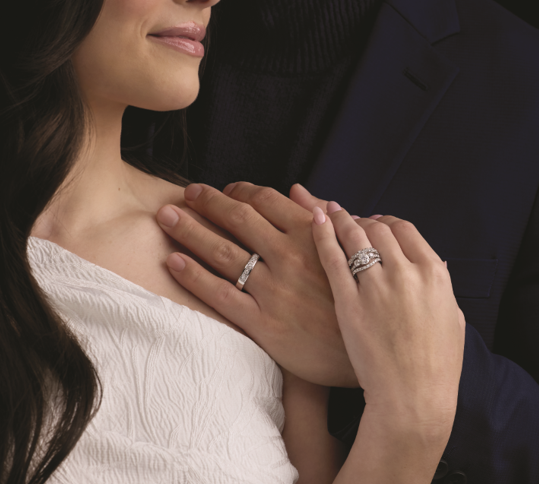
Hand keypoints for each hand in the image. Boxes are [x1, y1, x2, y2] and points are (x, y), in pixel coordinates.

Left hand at [157, 182, 357, 386]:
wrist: (368, 353)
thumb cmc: (360, 299)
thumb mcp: (352, 252)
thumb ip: (324, 220)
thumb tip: (296, 191)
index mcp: (314, 236)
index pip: (267, 200)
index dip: (240, 190)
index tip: (225, 189)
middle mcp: (290, 257)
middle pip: (239, 219)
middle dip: (208, 202)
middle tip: (187, 193)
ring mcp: (275, 290)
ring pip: (223, 253)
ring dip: (190, 231)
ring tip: (166, 218)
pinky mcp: (264, 323)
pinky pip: (221, 295)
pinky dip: (194, 277)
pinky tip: (175, 262)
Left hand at [312, 201, 464, 439]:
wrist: (414, 397)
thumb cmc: (437, 367)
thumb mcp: (453, 319)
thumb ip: (443, 288)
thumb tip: (439, 266)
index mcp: (435, 274)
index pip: (406, 230)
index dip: (388, 222)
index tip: (377, 222)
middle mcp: (407, 273)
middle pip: (379, 228)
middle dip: (362, 219)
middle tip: (348, 218)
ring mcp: (377, 287)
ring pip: (355, 236)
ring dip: (340, 219)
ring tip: (328, 212)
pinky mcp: (349, 303)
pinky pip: (333, 258)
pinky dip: (323, 235)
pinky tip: (314, 221)